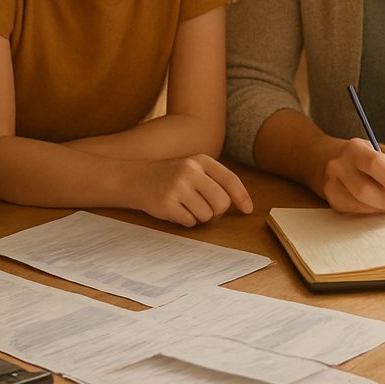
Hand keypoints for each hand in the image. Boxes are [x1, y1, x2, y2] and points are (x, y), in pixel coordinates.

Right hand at [134, 154, 253, 226]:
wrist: (136, 178)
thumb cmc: (171, 176)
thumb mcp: (193, 168)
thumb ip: (216, 180)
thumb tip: (244, 204)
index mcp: (200, 161)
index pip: (230, 180)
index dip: (242, 196)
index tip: (248, 210)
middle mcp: (190, 171)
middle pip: (222, 203)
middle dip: (217, 212)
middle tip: (207, 210)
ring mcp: (177, 187)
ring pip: (206, 215)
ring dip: (200, 217)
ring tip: (187, 207)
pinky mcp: (166, 204)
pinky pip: (190, 222)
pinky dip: (186, 221)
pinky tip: (176, 210)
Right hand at [318, 137, 384, 214]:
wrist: (342, 163)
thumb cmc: (376, 161)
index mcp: (356, 148)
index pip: (375, 164)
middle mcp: (339, 164)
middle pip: (364, 189)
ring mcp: (331, 182)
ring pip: (359, 203)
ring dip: (381, 209)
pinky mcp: (332, 199)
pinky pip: (354, 211)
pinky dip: (371, 213)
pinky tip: (379, 208)